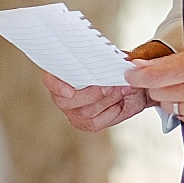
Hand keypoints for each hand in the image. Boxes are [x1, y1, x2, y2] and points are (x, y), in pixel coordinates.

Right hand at [42, 41, 171, 133]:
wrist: (135, 83)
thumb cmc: (119, 67)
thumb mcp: (114, 58)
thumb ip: (105, 59)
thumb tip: (107, 61)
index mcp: (63, 72)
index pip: (49, 79)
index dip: (56, 86)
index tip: (69, 92)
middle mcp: (62, 94)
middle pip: (65, 101)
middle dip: (92, 93)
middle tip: (110, 85)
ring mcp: (73, 111)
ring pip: (84, 112)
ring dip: (107, 100)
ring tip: (121, 89)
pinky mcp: (85, 123)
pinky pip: (94, 123)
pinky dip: (111, 112)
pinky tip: (120, 102)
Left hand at [124, 41, 183, 132]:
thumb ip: (170, 60)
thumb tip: (141, 67)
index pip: (151, 77)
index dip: (137, 75)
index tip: (131, 73)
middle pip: (157, 93)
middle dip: (159, 84)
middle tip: (172, 76)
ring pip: (169, 107)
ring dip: (172, 97)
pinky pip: (183, 118)